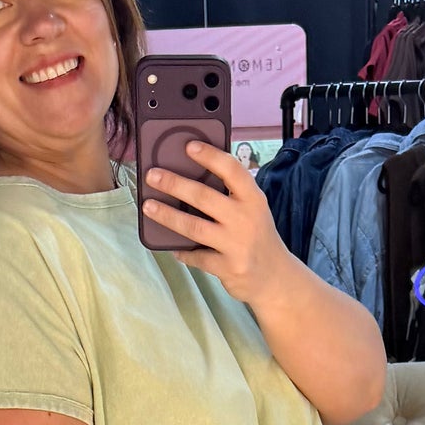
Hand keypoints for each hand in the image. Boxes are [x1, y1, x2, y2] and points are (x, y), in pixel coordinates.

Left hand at [142, 142, 295, 307]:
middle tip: (152, 176)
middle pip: (204, 197)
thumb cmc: (257, 236)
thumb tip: (190, 176)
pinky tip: (172, 247)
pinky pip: (197, 257)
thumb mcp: (253, 210)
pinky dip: (182, 252)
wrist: (276, 278)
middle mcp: (245, 219)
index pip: (232, 170)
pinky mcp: (228, 268)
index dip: (210, 156)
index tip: (189, 146)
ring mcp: (236, 245)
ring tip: (148, 207)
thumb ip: (231, 195)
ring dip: (167, 216)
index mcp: (253, 199)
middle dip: (174, 184)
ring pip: (194, 227)